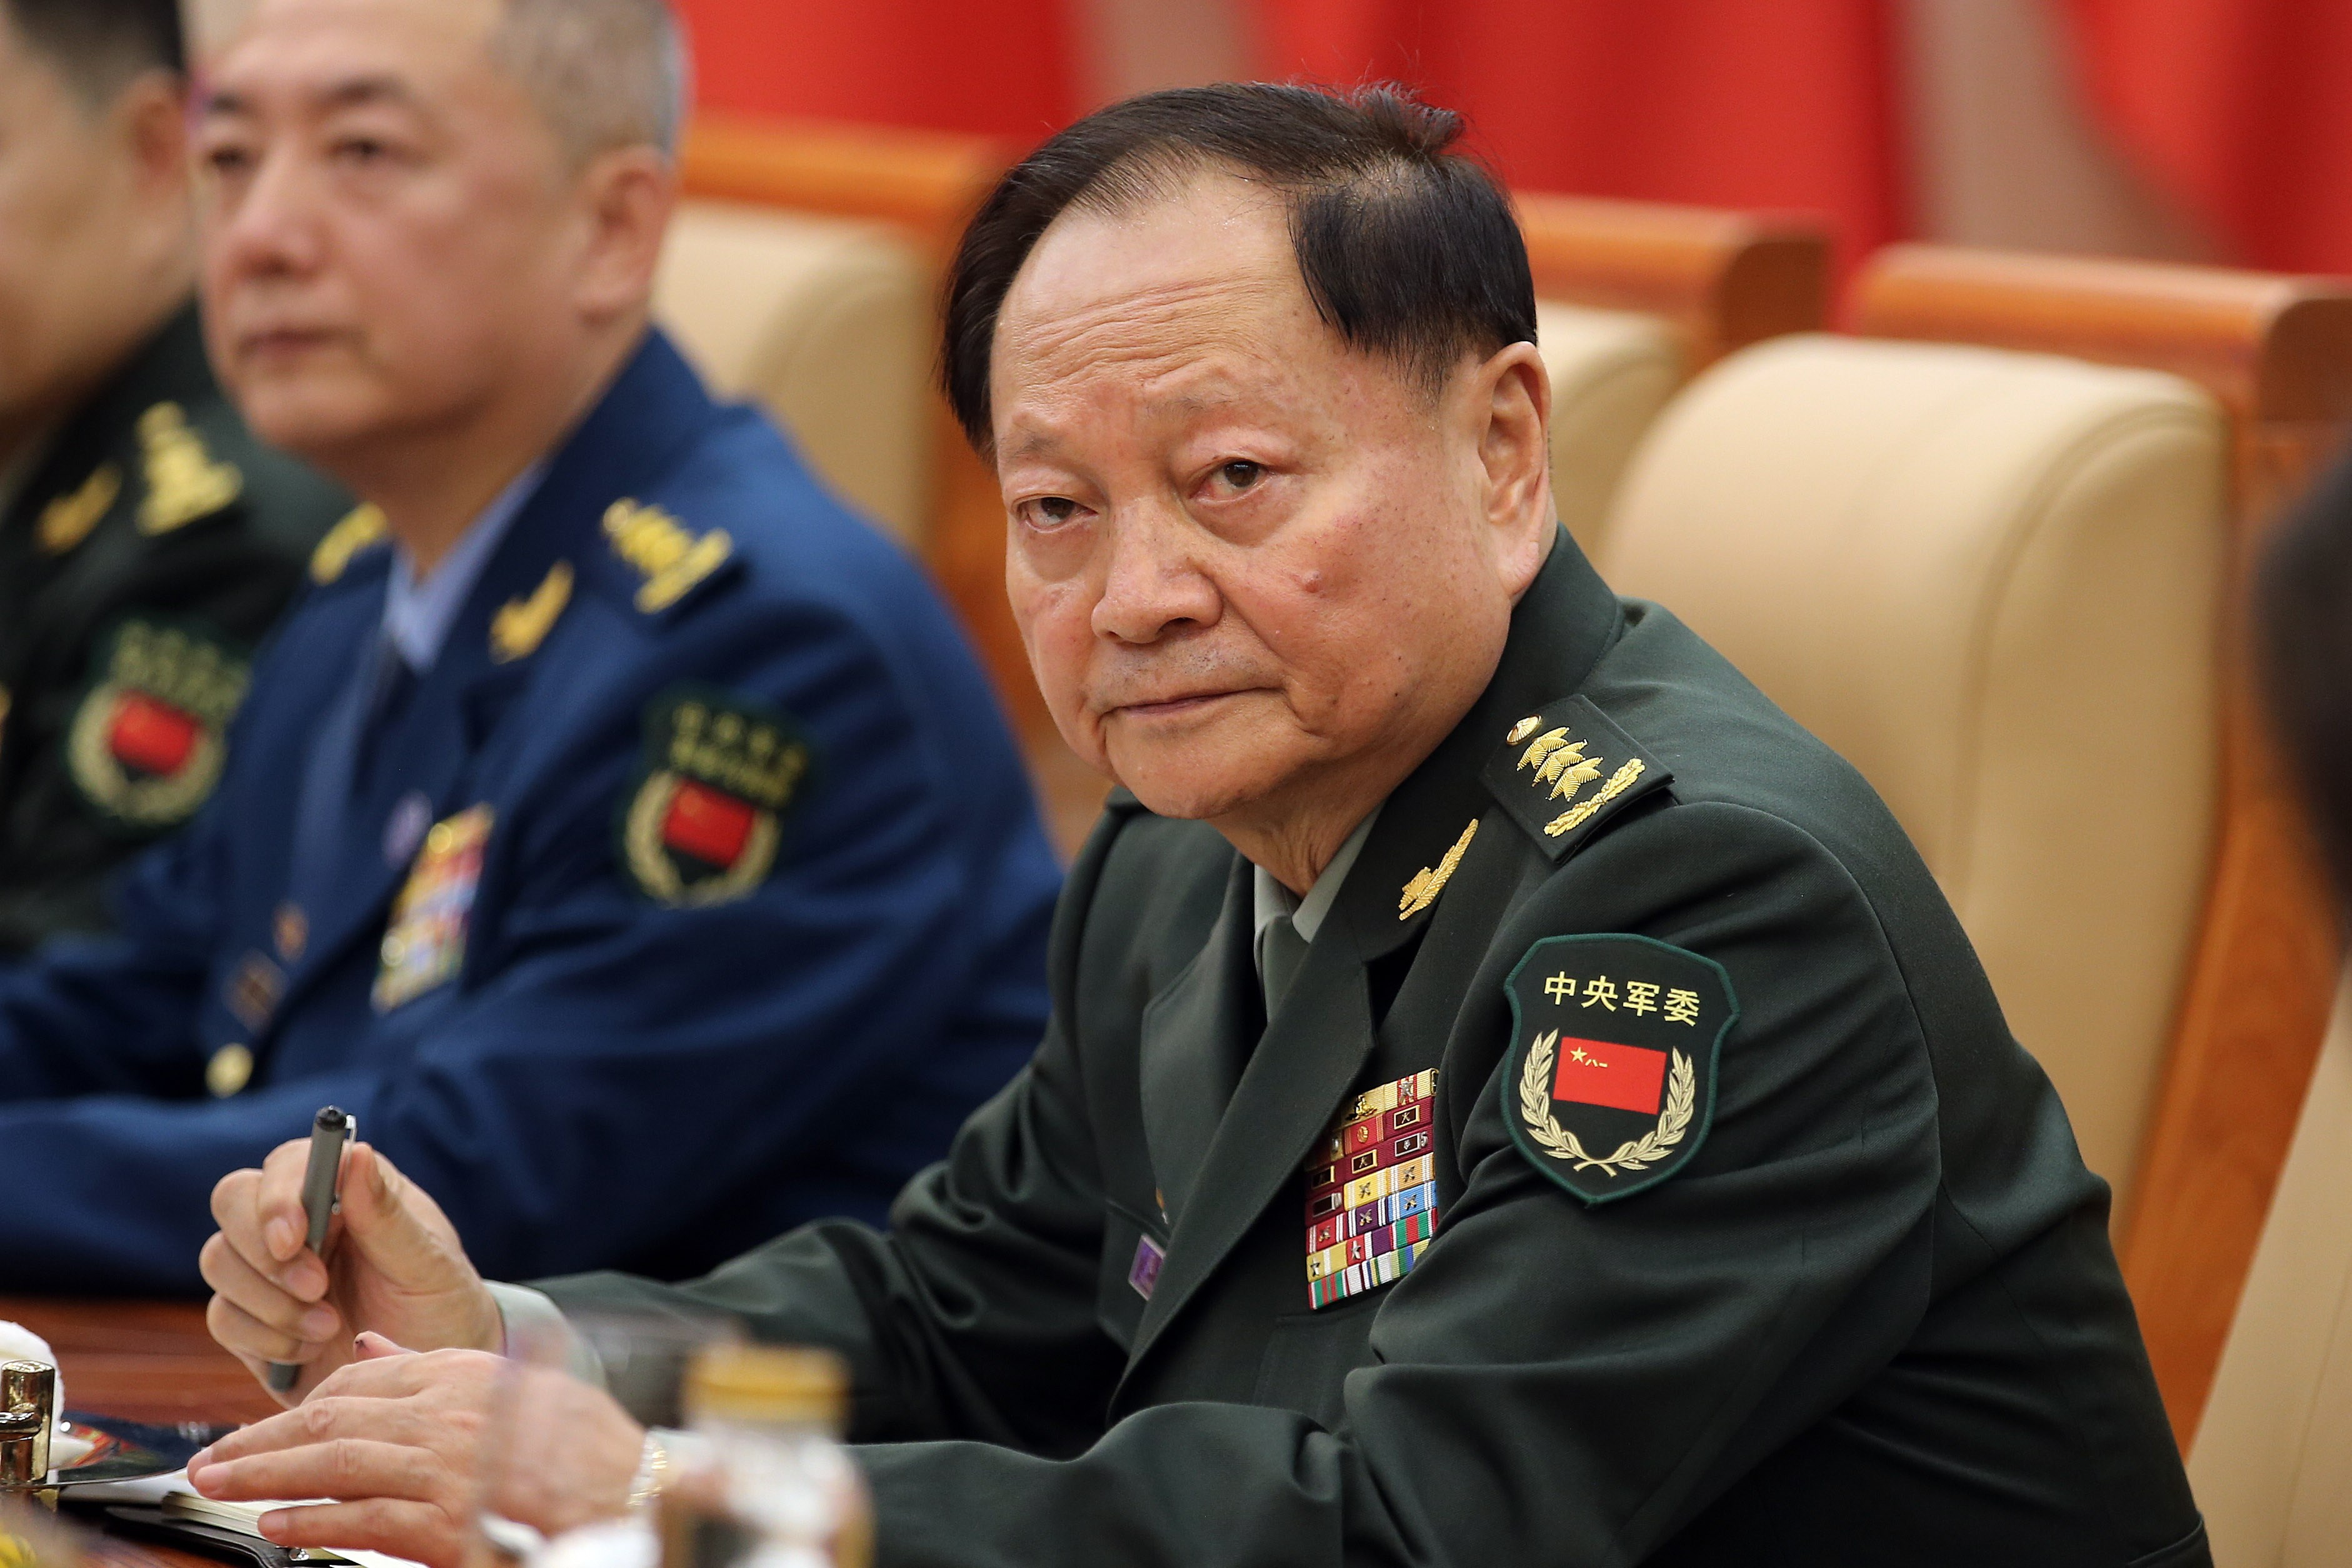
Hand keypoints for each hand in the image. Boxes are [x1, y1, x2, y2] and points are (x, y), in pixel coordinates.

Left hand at [185, 1334, 645, 1567]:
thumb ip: (438, 1365)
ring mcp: (446, 1468)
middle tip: (210, 1457)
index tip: (268, 1423)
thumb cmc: (584, 1447)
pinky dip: (314, 1520)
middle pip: (333, 1418)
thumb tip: (370, 1343)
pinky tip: (277, 1523)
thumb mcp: (519, 1385)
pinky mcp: (446, 1523)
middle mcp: (449, 1415)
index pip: (362, 1378)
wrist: (634, 1496)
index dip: (303, 1401)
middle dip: (262, 1438)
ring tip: (221, 1483)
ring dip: (267, 1474)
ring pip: (335, 1463)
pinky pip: (364, 1518)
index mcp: (465, 1376)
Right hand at [203, 1140, 501, 1401]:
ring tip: (329, 1326)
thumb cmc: (439, 1302)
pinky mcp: (250, 1320)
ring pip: (219, 1260)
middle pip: (232, 1200)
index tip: (294, 1239)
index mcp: (345, 1188)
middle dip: (264, 1250)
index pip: (287, 1163)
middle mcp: (298, 1219)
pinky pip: (223, 1317)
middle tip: (317, 1288)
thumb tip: (355, 1152)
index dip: (278, 1196)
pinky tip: (311, 1349)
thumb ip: (385, 1213)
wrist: (429, 1372)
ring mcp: (267, 1269)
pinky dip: (263, 1338)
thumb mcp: (427, 1262)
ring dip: (270, 1301)